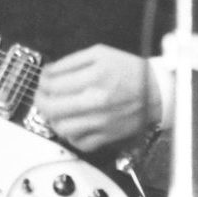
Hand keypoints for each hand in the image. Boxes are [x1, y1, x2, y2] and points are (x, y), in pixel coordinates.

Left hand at [34, 45, 160, 151]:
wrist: (157, 91)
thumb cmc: (130, 71)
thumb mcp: (100, 54)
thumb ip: (71, 61)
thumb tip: (50, 71)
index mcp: (94, 77)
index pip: (53, 83)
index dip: (42, 80)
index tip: (44, 78)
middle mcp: (96, 101)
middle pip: (52, 107)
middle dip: (40, 99)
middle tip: (41, 95)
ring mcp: (101, 121)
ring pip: (62, 127)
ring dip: (52, 118)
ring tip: (54, 110)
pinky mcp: (107, 136)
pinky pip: (80, 142)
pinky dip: (69, 135)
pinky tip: (70, 124)